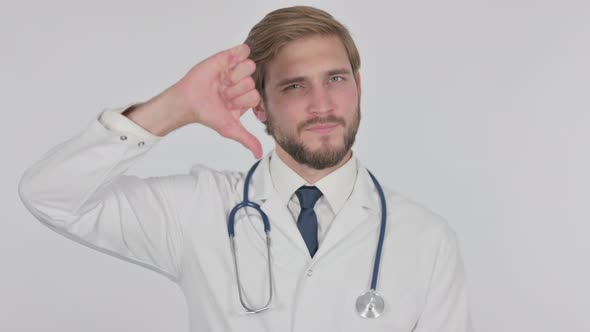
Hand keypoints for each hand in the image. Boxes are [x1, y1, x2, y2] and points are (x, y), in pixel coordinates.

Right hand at [172, 44, 262, 158]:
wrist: (189, 101)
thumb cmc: (208, 114)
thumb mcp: (230, 129)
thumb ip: (247, 140)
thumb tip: (258, 154)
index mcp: (246, 98)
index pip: (257, 96)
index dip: (242, 100)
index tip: (229, 104)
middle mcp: (243, 83)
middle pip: (252, 81)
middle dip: (235, 89)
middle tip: (222, 92)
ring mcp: (236, 69)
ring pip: (250, 66)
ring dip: (234, 75)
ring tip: (222, 81)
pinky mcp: (227, 57)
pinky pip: (243, 50)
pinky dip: (238, 54)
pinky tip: (227, 66)